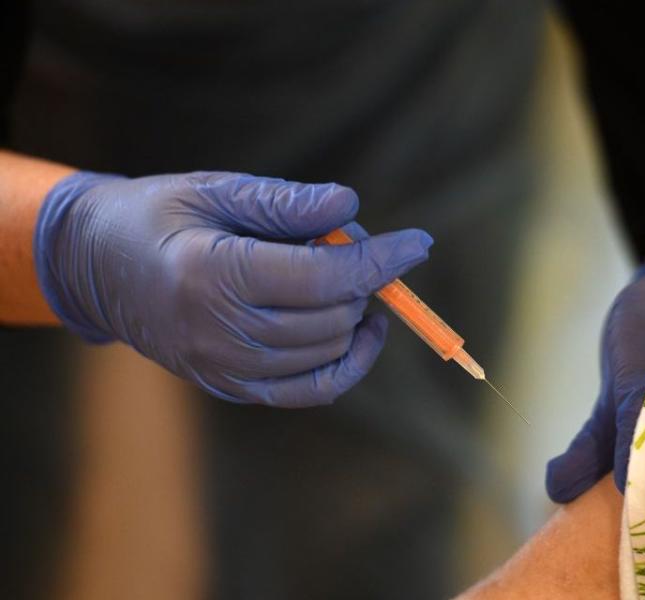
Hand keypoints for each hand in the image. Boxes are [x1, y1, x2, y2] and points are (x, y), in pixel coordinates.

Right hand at [34, 171, 432, 406]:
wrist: (97, 267)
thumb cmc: (159, 216)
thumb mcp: (214, 190)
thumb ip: (283, 201)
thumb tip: (352, 206)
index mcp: (211, 275)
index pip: (321, 278)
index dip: (380, 259)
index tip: (419, 242)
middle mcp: (219, 332)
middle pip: (330, 316)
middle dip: (363, 277)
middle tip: (346, 242)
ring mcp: (224, 368)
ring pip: (327, 352)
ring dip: (354, 312)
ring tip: (338, 274)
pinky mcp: (231, 386)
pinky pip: (310, 391)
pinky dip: (347, 364)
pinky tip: (362, 331)